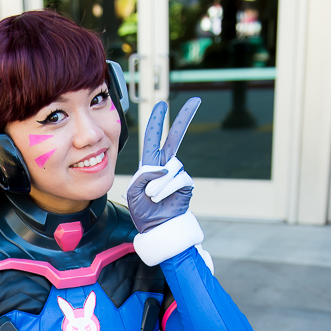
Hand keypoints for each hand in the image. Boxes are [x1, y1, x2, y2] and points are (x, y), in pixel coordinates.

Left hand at [127, 98, 200, 233]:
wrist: (157, 229)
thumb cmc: (143, 211)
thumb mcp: (134, 191)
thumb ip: (144, 175)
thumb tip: (164, 167)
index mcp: (150, 165)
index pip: (153, 138)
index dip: (157, 122)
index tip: (162, 106)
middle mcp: (165, 166)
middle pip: (175, 138)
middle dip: (184, 119)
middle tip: (195, 101)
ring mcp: (177, 174)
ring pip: (170, 167)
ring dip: (158, 184)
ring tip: (152, 197)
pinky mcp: (186, 184)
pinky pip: (177, 178)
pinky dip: (166, 189)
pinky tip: (161, 199)